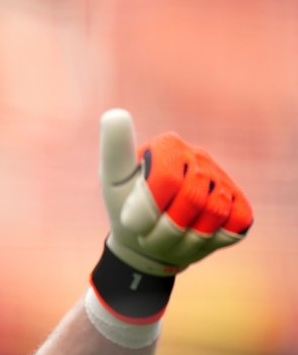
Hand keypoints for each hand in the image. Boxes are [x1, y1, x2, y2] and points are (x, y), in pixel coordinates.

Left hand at [99, 109, 252, 276]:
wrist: (146, 240)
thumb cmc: (125, 206)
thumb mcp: (112, 180)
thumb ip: (114, 150)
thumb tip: (115, 114)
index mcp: (169, 145)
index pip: (168, 177)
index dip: (149, 207)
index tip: (131, 219)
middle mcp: (199, 157)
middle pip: (193, 197)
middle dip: (166, 228)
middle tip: (149, 234)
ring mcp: (223, 179)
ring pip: (216, 212)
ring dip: (185, 238)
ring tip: (168, 236)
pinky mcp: (240, 203)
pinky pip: (236, 223)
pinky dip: (212, 239)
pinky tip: (194, 234)